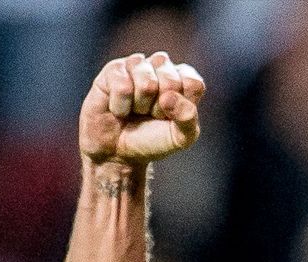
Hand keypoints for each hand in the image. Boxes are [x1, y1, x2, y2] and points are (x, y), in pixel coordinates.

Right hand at [79, 50, 205, 167]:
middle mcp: (161, 65)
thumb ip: (188, 118)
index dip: (182, 107)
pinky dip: (120, 107)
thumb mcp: (180, 137)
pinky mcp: (113, 68)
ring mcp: (137, 64)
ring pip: (146, 84)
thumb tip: (169, 97)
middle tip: (149, 115)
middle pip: (171, 83)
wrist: (117, 151)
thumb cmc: (152, 140)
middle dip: (159, 109)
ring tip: (134, 110)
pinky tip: (118, 108)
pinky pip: (122, 88)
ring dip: (139, 107)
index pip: (193, 84)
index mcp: (183, 77)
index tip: (170, 117)